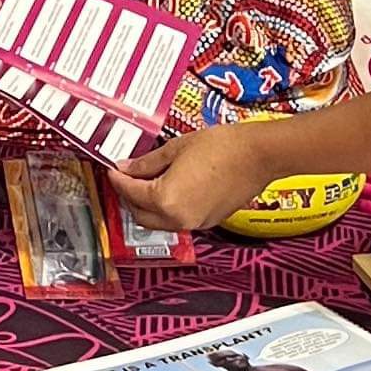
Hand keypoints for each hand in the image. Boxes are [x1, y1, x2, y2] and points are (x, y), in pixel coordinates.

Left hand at [105, 124, 299, 239]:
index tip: (113, 168)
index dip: (118, 179)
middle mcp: (178, 218)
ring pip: (159, 221)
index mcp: (166, 199)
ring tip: (145, 181)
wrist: (258, 155)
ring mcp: (194, 223)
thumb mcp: (176, 148)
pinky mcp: (208, 222)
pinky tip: (168, 188)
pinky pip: (178, 220)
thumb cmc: (222, 146)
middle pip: (140, 214)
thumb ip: (147, 162)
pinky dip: (167, 208)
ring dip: (147, 205)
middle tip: (126, 176)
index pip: (131, 192)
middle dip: (129, 196)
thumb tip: (127, 167)